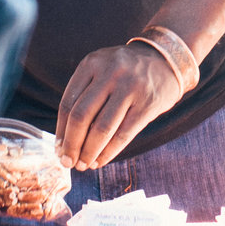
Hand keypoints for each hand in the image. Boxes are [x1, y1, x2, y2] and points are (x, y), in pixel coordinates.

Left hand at [55, 41, 183, 170]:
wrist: (165, 60)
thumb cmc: (125, 73)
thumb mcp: (101, 70)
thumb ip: (84, 96)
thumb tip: (65, 141)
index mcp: (92, 63)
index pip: (68, 103)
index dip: (61, 131)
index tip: (58, 150)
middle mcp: (110, 72)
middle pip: (81, 117)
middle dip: (72, 145)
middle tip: (68, 162)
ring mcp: (130, 87)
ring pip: (101, 128)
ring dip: (89, 152)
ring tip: (85, 165)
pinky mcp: (147, 104)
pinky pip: (123, 134)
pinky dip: (109, 152)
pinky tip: (101, 161)